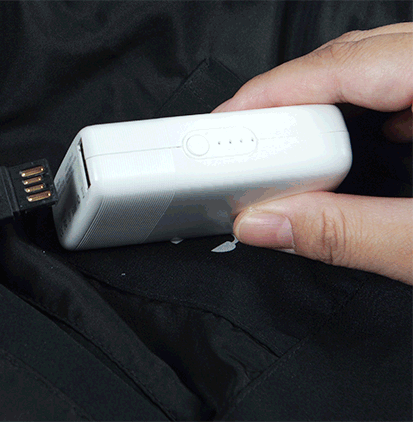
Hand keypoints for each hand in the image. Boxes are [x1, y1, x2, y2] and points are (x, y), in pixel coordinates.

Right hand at [214, 23, 411, 283]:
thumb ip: (348, 234)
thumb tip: (265, 222)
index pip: (345, 63)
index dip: (273, 91)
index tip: (224, 125)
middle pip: (356, 53)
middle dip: (291, 96)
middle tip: (248, 143)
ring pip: (380, 59)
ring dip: (330, 100)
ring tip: (294, 145)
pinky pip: (406, 75)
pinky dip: (369, 104)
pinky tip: (365, 140)